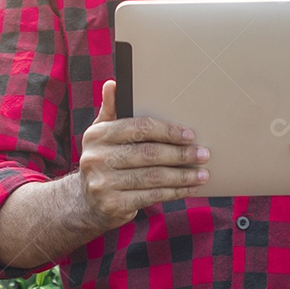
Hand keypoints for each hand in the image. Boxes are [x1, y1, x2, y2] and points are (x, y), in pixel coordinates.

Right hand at [78, 79, 209, 229]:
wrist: (86, 201)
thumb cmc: (104, 160)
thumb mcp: (102, 134)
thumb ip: (111, 110)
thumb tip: (113, 83)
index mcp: (97, 135)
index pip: (139, 128)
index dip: (168, 131)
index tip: (189, 135)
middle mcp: (97, 158)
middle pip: (149, 153)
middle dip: (181, 154)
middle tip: (203, 154)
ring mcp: (103, 183)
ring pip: (153, 177)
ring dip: (183, 176)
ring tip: (202, 174)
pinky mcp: (113, 205)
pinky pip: (151, 196)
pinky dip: (174, 192)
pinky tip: (188, 189)